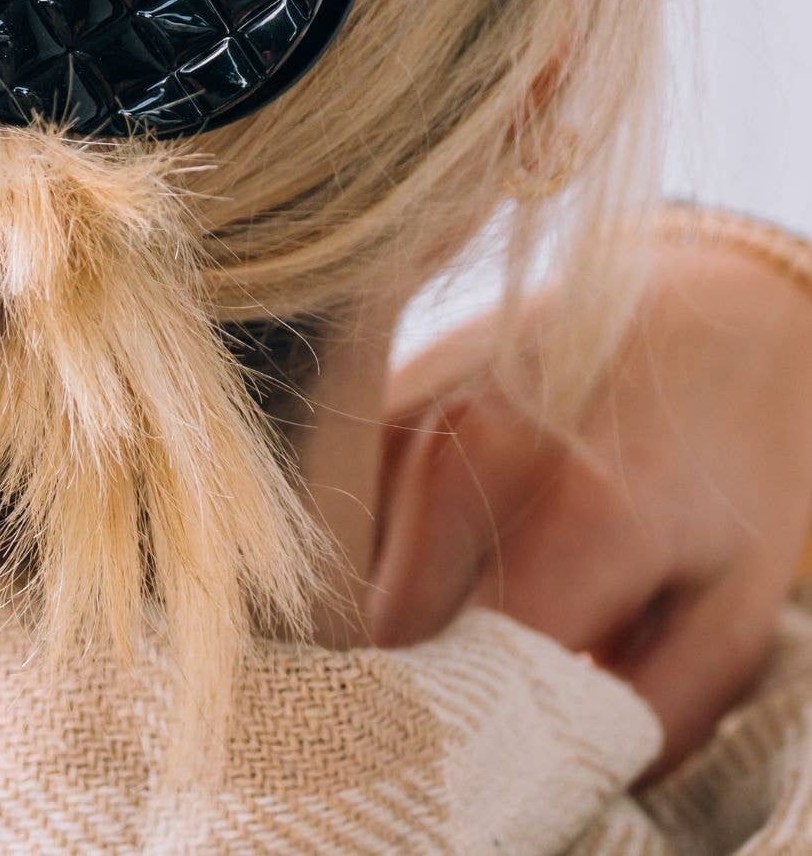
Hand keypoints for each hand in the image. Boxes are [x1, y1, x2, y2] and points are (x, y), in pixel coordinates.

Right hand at [367, 226, 811, 774]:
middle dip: (417, 689)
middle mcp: (474, 446)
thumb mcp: (735, 612)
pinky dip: (383, 560)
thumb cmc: (728, 472)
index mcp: (582, 512)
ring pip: (356, 574)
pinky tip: (447, 556)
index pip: (464, 680)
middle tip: (467, 717)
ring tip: (466, 629)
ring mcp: (417, 408)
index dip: (463, 746)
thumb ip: (646, 714)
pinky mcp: (383, 393)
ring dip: (395, 624)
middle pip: (386, 631)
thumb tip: (546, 777)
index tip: (473, 780)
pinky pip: (351, 516)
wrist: (704, 307)